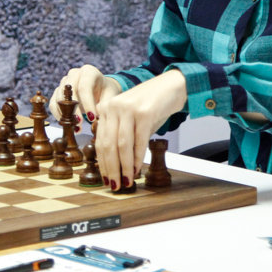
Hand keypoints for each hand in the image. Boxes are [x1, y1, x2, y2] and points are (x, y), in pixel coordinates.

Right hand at [49, 65, 122, 132]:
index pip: (85, 87)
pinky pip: (53, 103)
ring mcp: (64, 82)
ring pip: (59, 97)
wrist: (99, 89)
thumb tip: (95, 119)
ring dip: (66, 113)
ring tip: (75, 126)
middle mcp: (74, 74)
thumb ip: (104, 106)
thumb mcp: (110, 96)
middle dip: (74, 109)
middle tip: (80, 122)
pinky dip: (58, 115)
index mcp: (88, 71)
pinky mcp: (58, 92)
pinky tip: (67, 125)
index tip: (92, 118)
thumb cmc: (106, 92)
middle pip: (69, 91)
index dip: (87, 104)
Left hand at [94, 70, 186, 190]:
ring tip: (126, 181)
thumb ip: (119, 135)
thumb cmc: (150, 106)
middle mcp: (113, 107)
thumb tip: (115, 165)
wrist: (171, 86)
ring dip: (124, 167)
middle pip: (108, 144)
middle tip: (114, 185)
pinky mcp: (144, 112)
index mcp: (105, 109)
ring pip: (122, 145)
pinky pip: (139, 141)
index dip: (102, 163)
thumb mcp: (129, 119)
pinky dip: (138, 158)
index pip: (100, 141)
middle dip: (111, 168)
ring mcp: (128, 109)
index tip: (105, 179)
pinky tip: (137, 169)